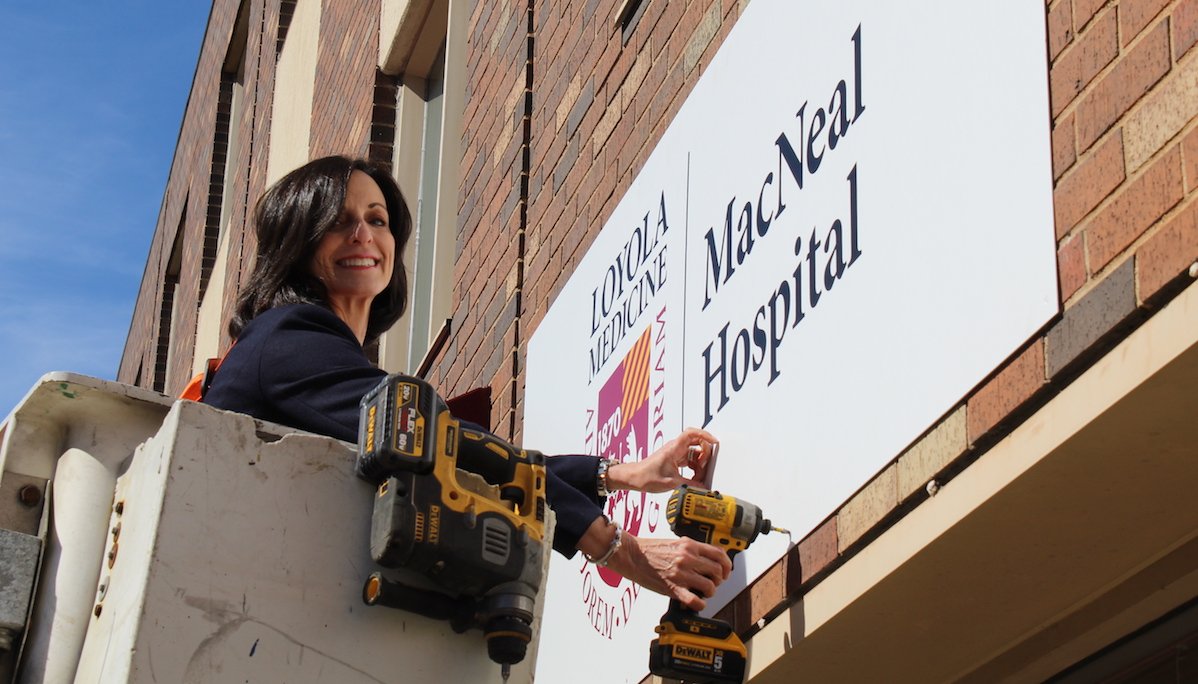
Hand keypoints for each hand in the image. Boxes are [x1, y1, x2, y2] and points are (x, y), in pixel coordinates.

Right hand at [605, 533, 731, 610]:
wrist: (632, 555)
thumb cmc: (650, 549)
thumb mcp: (675, 542)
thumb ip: (691, 549)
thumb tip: (705, 559)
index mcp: (689, 545)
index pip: (719, 554)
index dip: (727, 565)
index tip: (725, 571)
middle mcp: (688, 558)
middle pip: (718, 571)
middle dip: (720, 580)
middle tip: (714, 583)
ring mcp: (681, 574)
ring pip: (710, 586)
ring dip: (710, 592)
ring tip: (703, 592)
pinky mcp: (673, 588)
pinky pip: (695, 601)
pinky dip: (699, 604)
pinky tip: (696, 602)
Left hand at [607, 427, 716, 492]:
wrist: (635, 478)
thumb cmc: (647, 476)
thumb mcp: (671, 483)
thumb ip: (690, 485)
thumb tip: (703, 488)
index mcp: (674, 448)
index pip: (692, 433)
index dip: (705, 435)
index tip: (715, 442)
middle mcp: (676, 448)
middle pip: (698, 444)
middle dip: (704, 456)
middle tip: (702, 469)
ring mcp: (676, 453)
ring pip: (695, 454)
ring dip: (699, 465)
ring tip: (696, 478)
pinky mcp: (676, 459)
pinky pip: (690, 460)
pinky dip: (694, 468)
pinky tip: (693, 479)